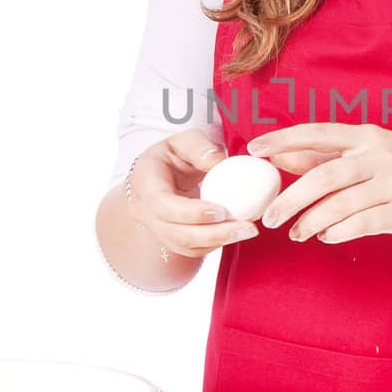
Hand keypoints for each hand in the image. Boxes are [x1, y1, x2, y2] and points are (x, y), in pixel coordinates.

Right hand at [125, 128, 259, 256]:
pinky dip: (216, 244)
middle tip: (247, 227)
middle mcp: (144, 210)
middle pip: (176, 233)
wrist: (163, 175)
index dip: (191, 212)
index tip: (222, 211)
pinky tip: (237, 233)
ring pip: (185, 246)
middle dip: (214, 234)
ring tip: (248, 230)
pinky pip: (192, 250)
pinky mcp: (170, 240)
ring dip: (219, 241)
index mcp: (144, 182)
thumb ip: (198, 146)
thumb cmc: (174, 156)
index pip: (162, 204)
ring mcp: (155, 228)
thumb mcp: (184, 141)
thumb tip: (217, 160)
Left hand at [248, 122, 391, 242]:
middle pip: (324, 176)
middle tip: (270, 217)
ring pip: (341, 204)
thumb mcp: (368, 150)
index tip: (254, 149)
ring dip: (312, 222)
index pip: (317, 133)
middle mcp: (378, 156)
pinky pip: (362, 224)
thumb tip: (280, 154)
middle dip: (291, 198)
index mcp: (365, 136)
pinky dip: (339, 232)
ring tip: (296, 233)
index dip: (284, 140)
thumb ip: (325, 155)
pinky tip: (326, 236)